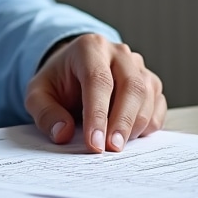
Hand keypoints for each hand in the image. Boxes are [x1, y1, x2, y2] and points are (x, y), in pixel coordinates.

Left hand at [24, 33, 165, 151]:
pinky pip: (158, 104)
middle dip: (122, 121)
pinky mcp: (150, 82)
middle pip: (131, 86)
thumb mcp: (38, 93)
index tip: (94, 143)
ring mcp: (138, 66)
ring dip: (135, 125)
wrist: (74, 69)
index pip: (98, 79)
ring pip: (147, 95)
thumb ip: (45, 113)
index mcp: (89, 47)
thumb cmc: (59, 81)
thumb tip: (63, 133)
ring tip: (116, 144)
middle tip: (111, 149)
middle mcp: (118, 53)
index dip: (98, 113)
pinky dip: (149, 124)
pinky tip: (130, 136)